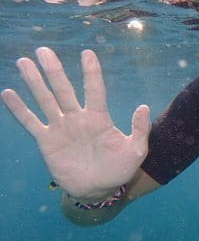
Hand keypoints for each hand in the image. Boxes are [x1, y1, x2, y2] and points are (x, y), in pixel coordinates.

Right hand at [1, 47, 150, 198]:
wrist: (98, 190)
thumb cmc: (119, 169)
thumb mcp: (135, 151)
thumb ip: (140, 130)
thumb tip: (144, 106)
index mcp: (99, 118)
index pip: (95, 90)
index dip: (91, 72)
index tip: (87, 53)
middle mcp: (78, 118)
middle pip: (64, 89)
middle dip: (54, 70)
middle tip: (43, 50)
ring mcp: (61, 128)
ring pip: (45, 100)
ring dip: (34, 82)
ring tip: (23, 62)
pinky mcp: (47, 141)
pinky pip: (31, 122)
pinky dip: (19, 109)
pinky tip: (7, 93)